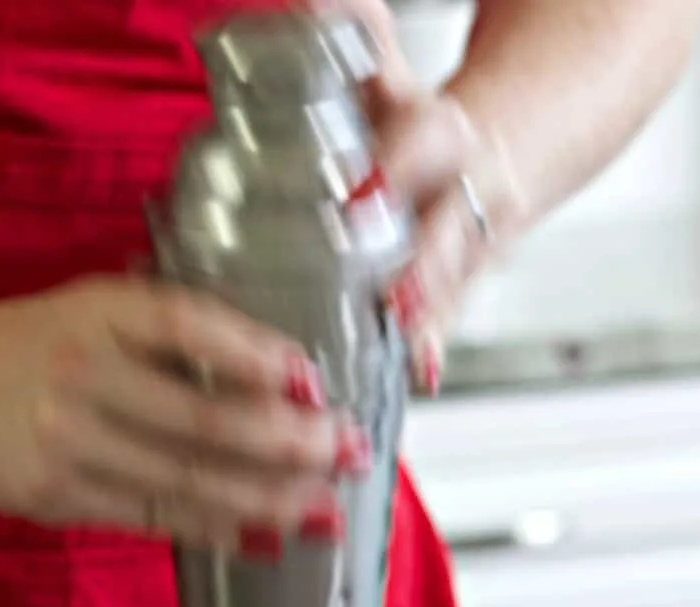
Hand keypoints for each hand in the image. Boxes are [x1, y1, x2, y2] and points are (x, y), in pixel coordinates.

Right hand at [0, 276, 369, 554]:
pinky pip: (152, 518)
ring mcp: (67, 443)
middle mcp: (83, 376)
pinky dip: (215, 529)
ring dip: (270, 499)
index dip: (259, 355)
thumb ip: (168, 333)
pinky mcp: (56, 499)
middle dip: (293, 444)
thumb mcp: (91, 311)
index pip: (190, 326)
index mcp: (95, 312)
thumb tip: (277, 377)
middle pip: (207, 420)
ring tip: (326, 508)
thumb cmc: (27, 344)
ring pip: (189, 481)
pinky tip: (264, 538)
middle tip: (354, 455)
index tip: (316, 382)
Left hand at [338, 0, 520, 392]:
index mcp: (443, 136)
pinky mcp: (463, 284)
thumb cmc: (423, 129)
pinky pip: (451, 318)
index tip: (360, 197)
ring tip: (407, 352)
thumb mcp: (394, 80)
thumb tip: (305, 4)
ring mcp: (469, 245)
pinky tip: (423, 373)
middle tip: (394, 301)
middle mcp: (466, 193)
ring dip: (432, 319)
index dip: (395, 171)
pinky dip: (435, 347)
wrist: (499, 153)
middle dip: (424, 268)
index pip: (424, 147)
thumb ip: (358, 44)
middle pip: (450, 231)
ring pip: (456, 283)